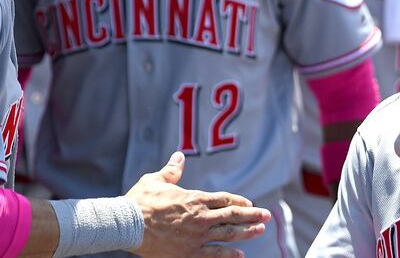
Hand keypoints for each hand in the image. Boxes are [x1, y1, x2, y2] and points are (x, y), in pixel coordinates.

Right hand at [126, 152, 270, 257]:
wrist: (127, 224)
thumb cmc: (140, 201)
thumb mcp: (156, 180)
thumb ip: (171, 170)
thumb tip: (179, 156)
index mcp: (195, 198)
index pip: (224, 199)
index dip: (239, 201)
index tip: (250, 203)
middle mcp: (201, 216)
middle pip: (233, 215)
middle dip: (252, 215)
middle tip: (267, 215)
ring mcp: (197, 236)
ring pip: (228, 233)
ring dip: (247, 232)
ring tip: (260, 230)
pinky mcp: (188, 252)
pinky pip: (214, 254)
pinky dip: (229, 254)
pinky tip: (240, 254)